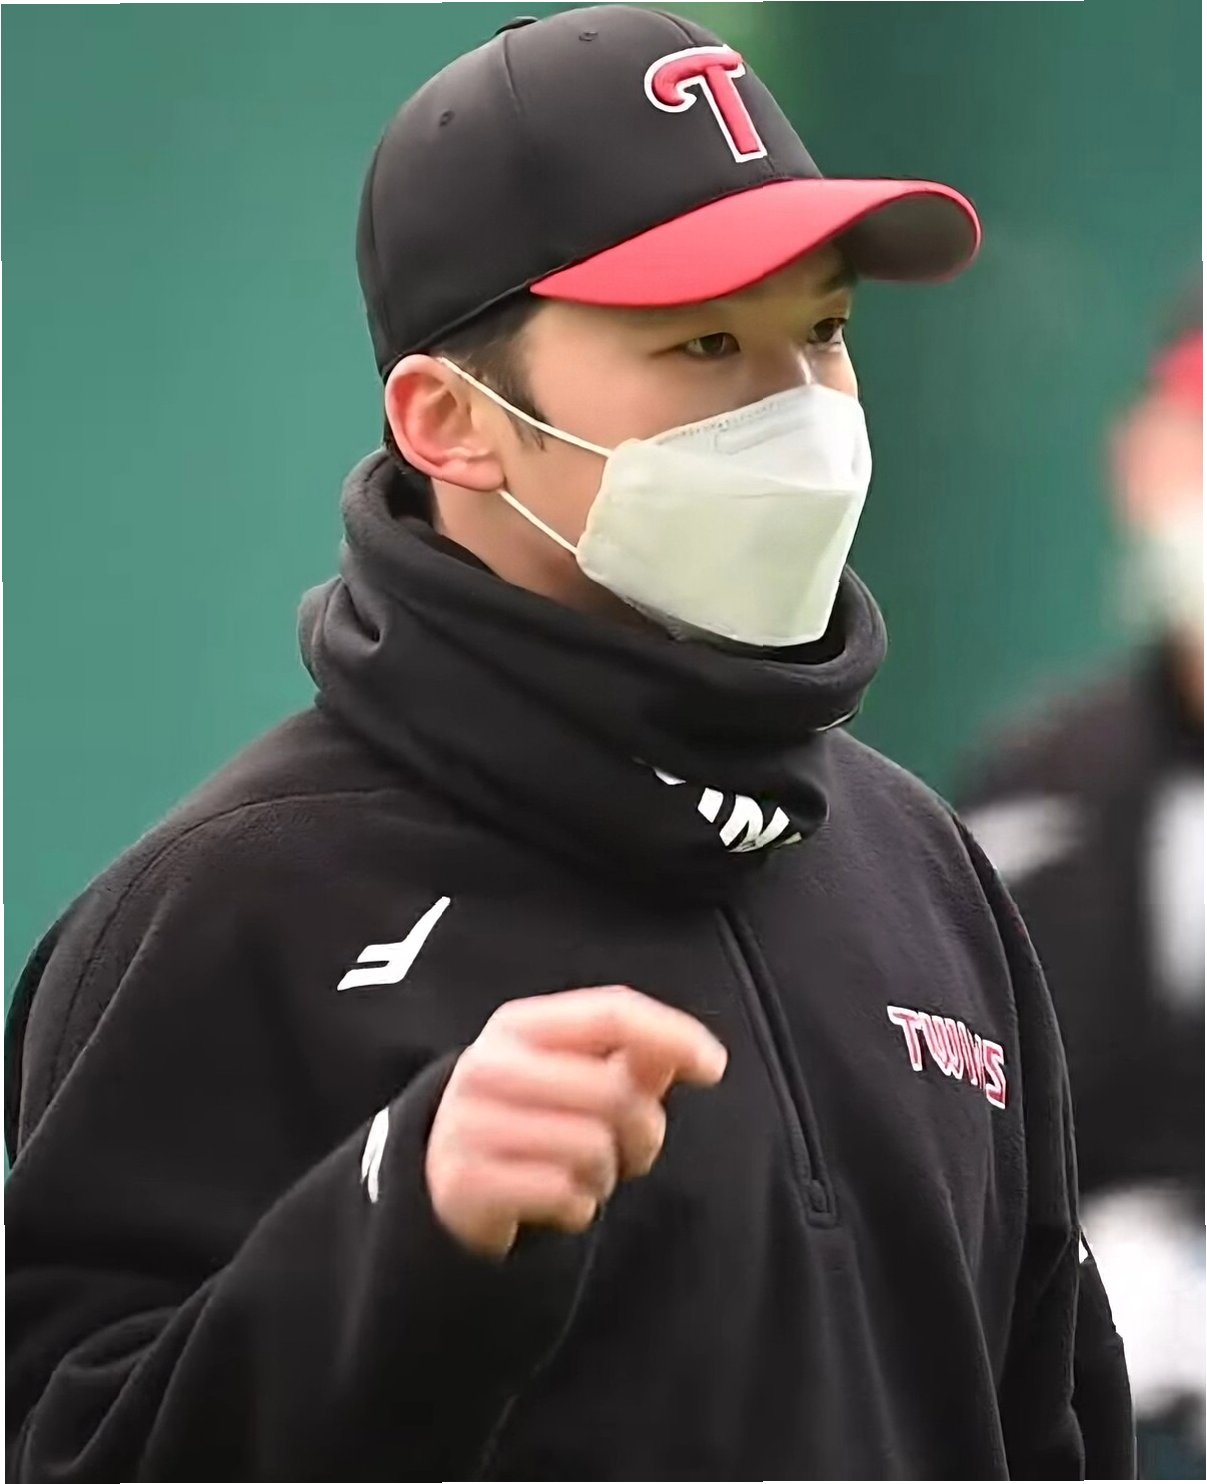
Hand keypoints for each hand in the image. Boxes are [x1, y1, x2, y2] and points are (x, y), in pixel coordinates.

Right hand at [426, 985, 726, 1257]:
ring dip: (607, 1173)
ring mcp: (470, 1123)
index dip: (672, 1034)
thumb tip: (688, 1056)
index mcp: (520, 1024)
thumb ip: (632, 1059)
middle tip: (634, 1150)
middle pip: (613, 1088)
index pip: (611, 1012)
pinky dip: (579, 1208)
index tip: (714, 1066)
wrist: (444, 1175)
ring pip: (593, 1146)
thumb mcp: (573, 1075)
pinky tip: (560, 1200)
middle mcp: (488, 1065)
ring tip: (587, 1173)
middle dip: (644, 1129)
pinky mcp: (465, 1183)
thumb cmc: (531, 1116)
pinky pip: (564, 1196)